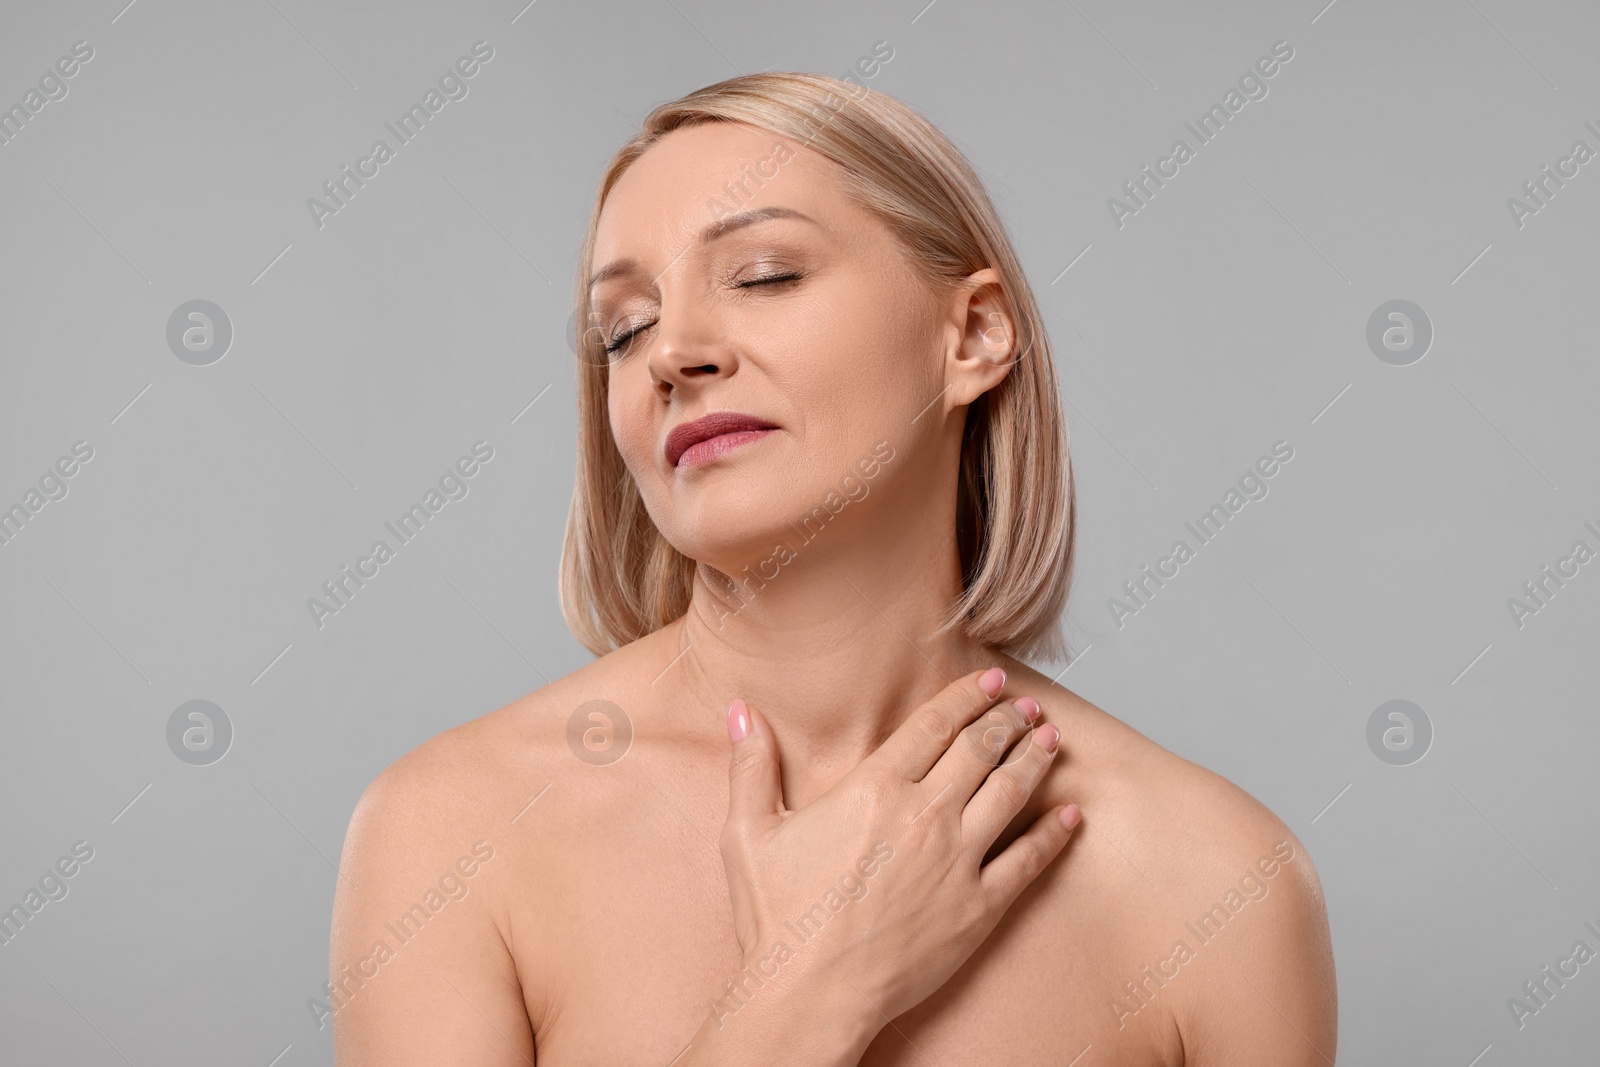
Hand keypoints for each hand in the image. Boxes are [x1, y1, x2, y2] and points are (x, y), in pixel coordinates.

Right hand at [718, 666, 1080, 1032]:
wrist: (808, 994)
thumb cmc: (777, 918)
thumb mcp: (748, 833)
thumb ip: (752, 766)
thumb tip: (741, 712)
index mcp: (874, 789)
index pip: (933, 726)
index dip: (965, 697)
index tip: (988, 680)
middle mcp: (924, 816)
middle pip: (981, 750)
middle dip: (1008, 720)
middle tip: (1025, 705)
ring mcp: (957, 862)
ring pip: (1010, 793)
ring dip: (1035, 759)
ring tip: (1051, 738)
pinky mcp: (978, 908)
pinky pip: (1028, 861)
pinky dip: (1053, 834)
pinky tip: (1070, 814)